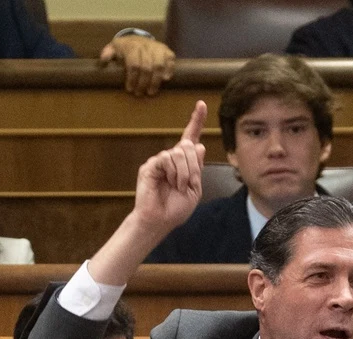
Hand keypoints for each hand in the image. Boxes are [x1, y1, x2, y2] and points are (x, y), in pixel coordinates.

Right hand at [86, 100, 207, 283]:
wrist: (160, 220)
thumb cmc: (176, 208)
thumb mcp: (195, 189)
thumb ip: (197, 168)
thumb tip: (199, 145)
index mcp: (185, 163)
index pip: (191, 137)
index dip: (196, 120)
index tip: (201, 104)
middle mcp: (172, 158)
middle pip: (190, 146)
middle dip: (194, 166)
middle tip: (187, 184)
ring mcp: (160, 161)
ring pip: (180, 153)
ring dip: (184, 172)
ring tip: (177, 186)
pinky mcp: (150, 166)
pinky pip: (167, 159)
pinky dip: (173, 173)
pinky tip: (169, 183)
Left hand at [100, 34, 175, 96]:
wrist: (137, 39)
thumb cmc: (124, 48)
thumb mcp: (113, 49)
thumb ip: (108, 54)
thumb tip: (103, 61)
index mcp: (132, 46)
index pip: (134, 64)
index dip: (132, 79)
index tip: (130, 89)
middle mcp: (146, 45)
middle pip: (146, 67)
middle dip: (143, 83)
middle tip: (139, 93)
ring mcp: (157, 47)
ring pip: (159, 65)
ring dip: (155, 81)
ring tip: (151, 92)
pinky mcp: (166, 50)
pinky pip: (170, 60)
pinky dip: (169, 70)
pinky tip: (164, 80)